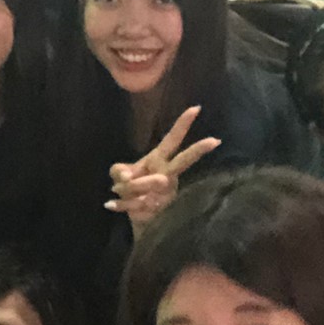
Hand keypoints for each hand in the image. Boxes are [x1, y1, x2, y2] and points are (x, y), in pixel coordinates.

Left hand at [106, 106, 221, 230]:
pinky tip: (110, 204)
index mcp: (160, 160)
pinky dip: (120, 204)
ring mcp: (167, 192)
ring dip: (128, 187)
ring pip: (152, 182)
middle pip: (184, 160)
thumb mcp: (120, 173)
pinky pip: (137, 202)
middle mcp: (168, 174)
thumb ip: (119, 170)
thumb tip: (127, 177)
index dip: (182, 124)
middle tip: (213, 140)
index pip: (172, 139)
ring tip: (117, 189)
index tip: (195, 108)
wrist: (136, 216)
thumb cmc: (131, 189)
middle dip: (197, 151)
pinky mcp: (160, 208)